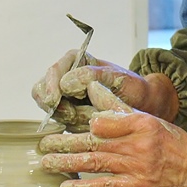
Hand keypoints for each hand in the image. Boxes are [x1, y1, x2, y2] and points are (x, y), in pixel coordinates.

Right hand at [32, 50, 178, 130]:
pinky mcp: (70, 115)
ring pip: (51, 110)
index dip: (50, 86)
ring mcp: (66, 97)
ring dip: (68, 117)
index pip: (53, 72)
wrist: (144, 104)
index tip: (54, 100)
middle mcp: (67, 77)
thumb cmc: (132, 86)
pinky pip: (61, 122)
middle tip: (72, 113)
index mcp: (75, 61)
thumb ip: (90, 75)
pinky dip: (73, 125)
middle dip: (57, 105)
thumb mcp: (115, 76)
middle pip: (43, 92)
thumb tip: (65, 83)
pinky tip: (88, 124)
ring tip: (89, 116)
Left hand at [39, 82, 186, 186]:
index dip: (84, 122)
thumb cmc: (171, 142)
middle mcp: (137, 144)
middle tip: (44, 142)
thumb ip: (118, 107)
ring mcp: (136, 167)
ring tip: (46, 162)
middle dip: (66, 142)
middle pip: (95, 142)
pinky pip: (105, 186)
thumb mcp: (148, 118)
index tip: (63, 121)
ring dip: (67, 164)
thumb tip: (93, 88)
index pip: (106, 119)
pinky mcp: (135, 186)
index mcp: (141, 123)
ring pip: (95, 163)